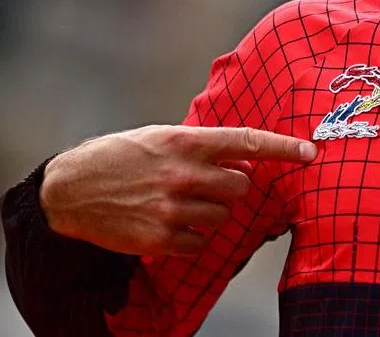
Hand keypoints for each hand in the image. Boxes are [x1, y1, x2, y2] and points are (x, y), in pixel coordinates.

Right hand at [39, 125, 316, 256]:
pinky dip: (192, 238)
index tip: (311, 152)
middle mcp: (182, 174)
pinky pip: (200, 243)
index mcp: (185, 141)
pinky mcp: (159, 239)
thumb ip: (201, 146)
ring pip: (223, 216)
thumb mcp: (161, 137)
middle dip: (232, 187)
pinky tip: (170, 225)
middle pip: (241, 186)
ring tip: (182, 203)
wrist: (68, 189)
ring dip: (212, 213)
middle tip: (208, 184)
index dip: (283, 147)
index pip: (246, 142)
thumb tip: (244, 156)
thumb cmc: (121, 157)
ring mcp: (171, 208)